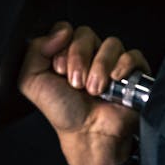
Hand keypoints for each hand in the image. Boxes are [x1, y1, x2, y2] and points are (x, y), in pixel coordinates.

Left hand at [18, 21, 150, 164]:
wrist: (87, 134)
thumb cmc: (64, 112)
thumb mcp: (33, 82)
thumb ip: (34, 52)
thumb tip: (58, 32)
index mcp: (66, 54)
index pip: (65, 30)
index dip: (62, 47)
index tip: (59, 70)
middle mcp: (89, 55)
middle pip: (86, 33)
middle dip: (78, 58)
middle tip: (76, 83)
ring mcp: (112, 62)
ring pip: (110, 43)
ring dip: (99, 67)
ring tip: (94, 90)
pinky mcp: (132, 72)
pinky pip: (132, 54)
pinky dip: (122, 66)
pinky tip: (114, 81)